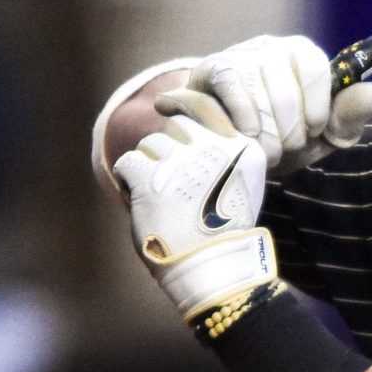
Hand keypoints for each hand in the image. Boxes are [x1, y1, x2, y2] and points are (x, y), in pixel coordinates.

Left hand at [97, 87, 278, 318]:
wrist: (210, 269)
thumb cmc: (222, 232)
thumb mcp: (240, 187)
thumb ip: (226, 154)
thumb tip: (193, 124)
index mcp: (243, 149)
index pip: (206, 106)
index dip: (182, 102)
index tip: (167, 105)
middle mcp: (215, 149)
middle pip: (175, 126)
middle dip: (167, 148)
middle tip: (168, 178)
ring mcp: (183, 161)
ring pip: (150, 144)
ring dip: (149, 169)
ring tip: (161, 199)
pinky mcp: (152, 177)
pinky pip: (128, 162)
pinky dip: (129, 182)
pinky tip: (143, 202)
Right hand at [188, 33, 371, 167]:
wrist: (232, 150)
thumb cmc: (283, 137)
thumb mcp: (324, 135)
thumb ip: (350, 116)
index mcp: (301, 54)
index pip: (316, 67)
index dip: (316, 108)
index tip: (312, 131)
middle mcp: (268, 47)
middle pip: (285, 90)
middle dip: (288, 133)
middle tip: (284, 148)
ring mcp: (236, 56)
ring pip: (255, 95)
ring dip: (262, 135)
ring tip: (263, 150)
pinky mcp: (208, 71)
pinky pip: (227, 89)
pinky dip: (238, 121)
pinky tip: (240, 138)